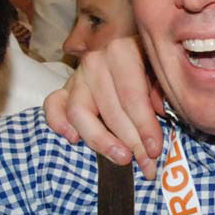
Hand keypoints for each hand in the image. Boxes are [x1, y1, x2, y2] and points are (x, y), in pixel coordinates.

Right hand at [43, 36, 165, 179]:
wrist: (127, 51)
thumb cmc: (149, 64)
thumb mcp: (161, 71)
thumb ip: (161, 91)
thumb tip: (161, 114)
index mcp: (122, 50)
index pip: (132, 96)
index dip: (144, 127)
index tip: (155, 150)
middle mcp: (96, 60)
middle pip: (110, 109)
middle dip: (131, 142)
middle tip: (146, 164)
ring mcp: (77, 75)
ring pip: (79, 112)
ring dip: (101, 140)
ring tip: (121, 157)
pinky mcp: (63, 89)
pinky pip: (53, 105)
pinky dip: (59, 123)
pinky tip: (74, 139)